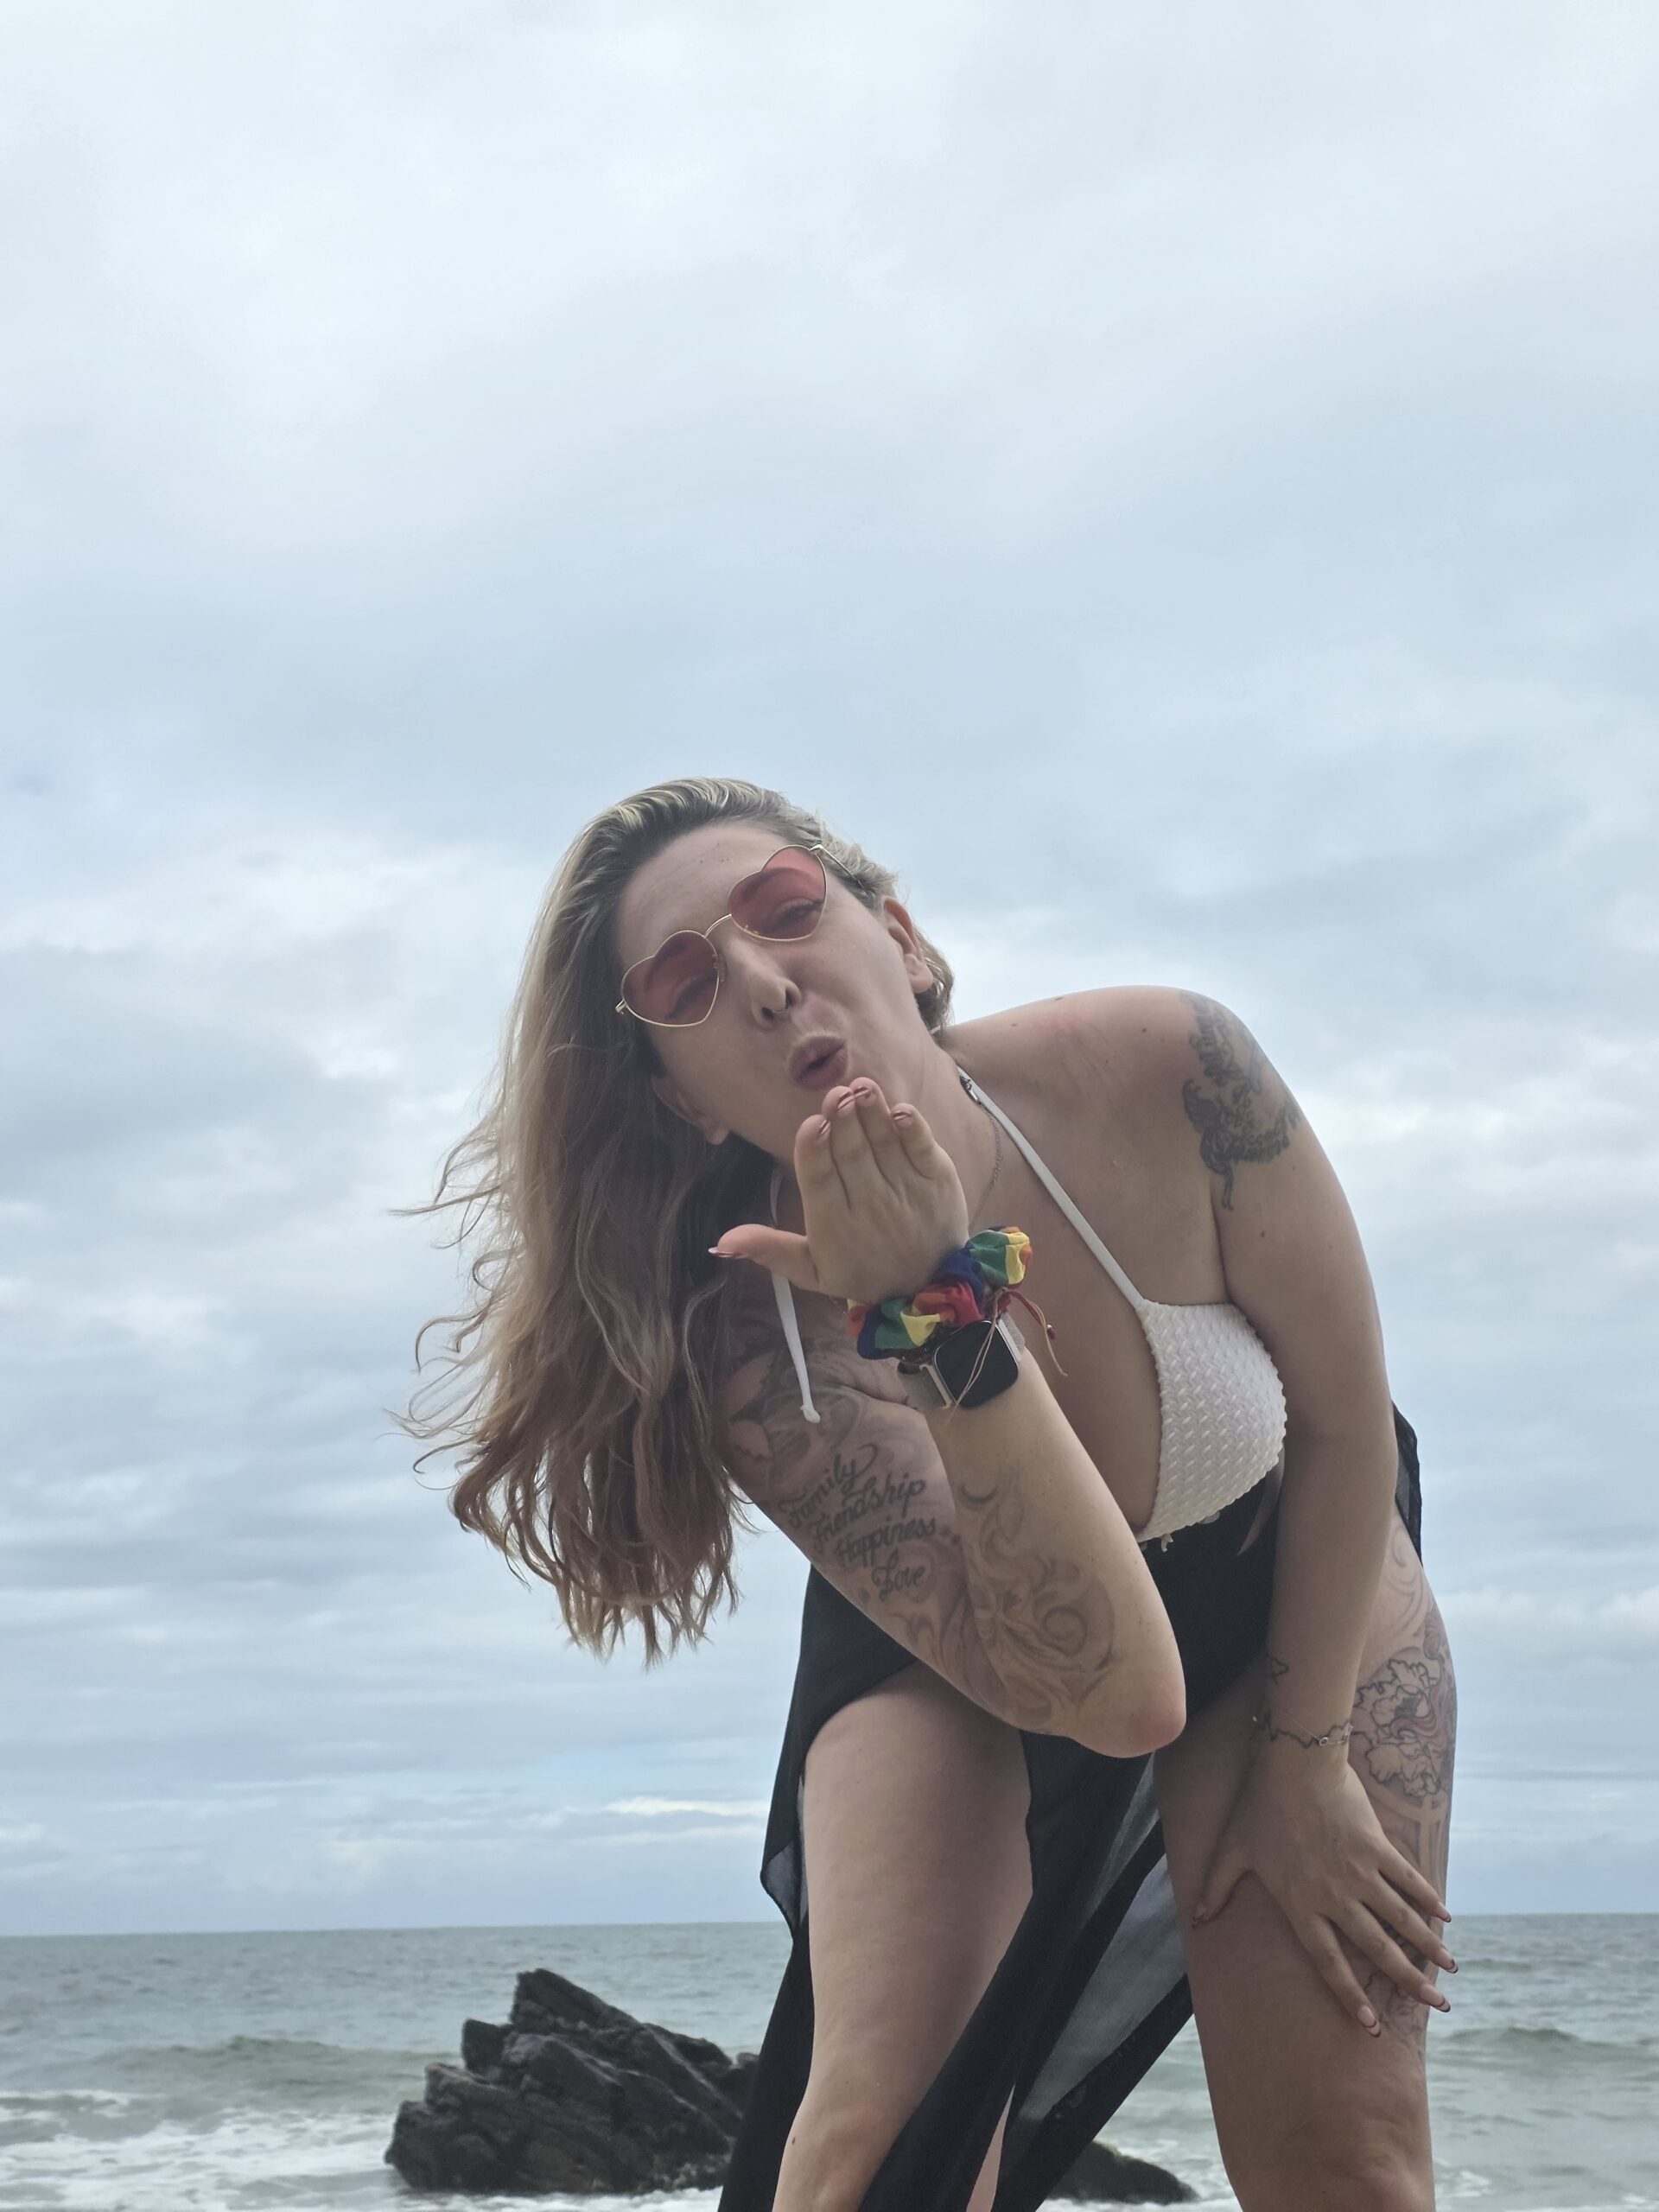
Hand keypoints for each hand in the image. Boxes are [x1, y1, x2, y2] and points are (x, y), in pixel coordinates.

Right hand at [710, 1079, 969, 1303]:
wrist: (927, 1285)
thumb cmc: (862, 1270)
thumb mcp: (813, 1270)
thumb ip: (770, 1250)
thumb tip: (721, 1241)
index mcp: (834, 1225)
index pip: (820, 1182)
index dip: (814, 1152)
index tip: (812, 1123)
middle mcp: (870, 1206)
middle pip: (852, 1156)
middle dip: (843, 1122)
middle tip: (836, 1093)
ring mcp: (906, 1192)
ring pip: (884, 1146)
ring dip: (872, 1114)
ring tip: (862, 1087)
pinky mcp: (937, 1182)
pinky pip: (924, 1151)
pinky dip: (913, 1130)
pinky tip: (901, 1110)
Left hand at [1189, 1749, 1454, 2035]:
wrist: (1295, 1762)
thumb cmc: (1260, 1805)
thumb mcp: (1231, 1849)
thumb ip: (1216, 1888)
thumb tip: (1197, 1920)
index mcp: (1300, 1904)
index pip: (1328, 1961)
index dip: (1350, 1995)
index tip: (1372, 2024)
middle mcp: (1334, 1897)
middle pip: (1377, 1948)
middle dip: (1409, 1980)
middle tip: (1438, 2005)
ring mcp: (1360, 1873)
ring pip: (1400, 1919)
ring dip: (1427, 1946)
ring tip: (1450, 1969)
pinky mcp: (1377, 1848)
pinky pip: (1407, 1880)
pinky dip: (1428, 1899)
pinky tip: (1445, 1917)